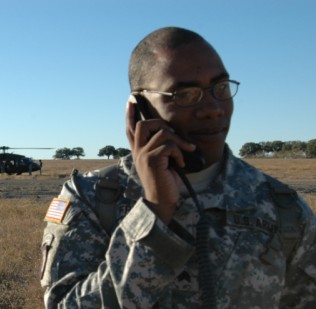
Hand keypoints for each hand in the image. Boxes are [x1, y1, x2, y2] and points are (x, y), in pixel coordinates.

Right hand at [125, 99, 195, 223]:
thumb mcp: (162, 162)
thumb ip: (161, 148)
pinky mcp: (152, 159)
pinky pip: (169, 145)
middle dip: (161, 124)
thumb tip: (172, 133)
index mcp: (138, 151)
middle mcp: (137, 152)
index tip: (130, 101)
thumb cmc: (165, 183)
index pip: (130, 129)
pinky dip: (180, 153)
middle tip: (174, 135)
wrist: (161, 201)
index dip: (130, 115)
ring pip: (161, 133)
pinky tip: (182, 163)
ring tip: (185, 151)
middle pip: (143, 124)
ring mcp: (143, 155)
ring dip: (178, 140)